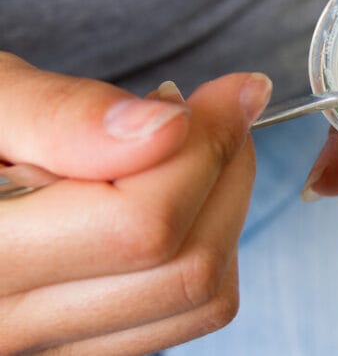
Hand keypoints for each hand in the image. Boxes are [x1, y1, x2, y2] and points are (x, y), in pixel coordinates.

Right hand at [0, 53, 270, 353]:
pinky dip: (209, 242)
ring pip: (204, 296)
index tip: (229, 93)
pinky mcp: (92, 340)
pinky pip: (193, 310)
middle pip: (188, 267)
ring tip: (186, 149)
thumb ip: (62, 115)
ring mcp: (59, 342)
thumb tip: (166, 128)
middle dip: (224, 173)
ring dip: (223, 207)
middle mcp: (16, 323)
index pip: (141, 225)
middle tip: (213, 114)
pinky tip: (174, 191)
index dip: (206, 148)